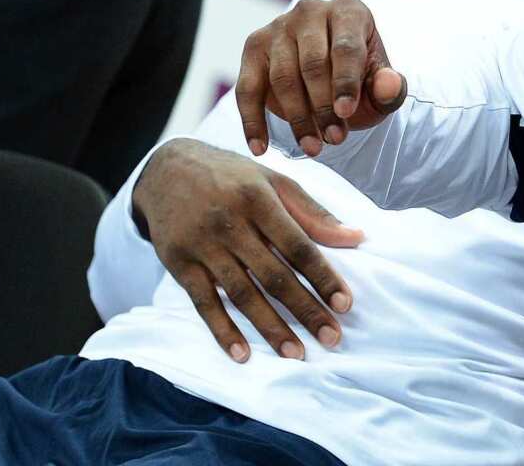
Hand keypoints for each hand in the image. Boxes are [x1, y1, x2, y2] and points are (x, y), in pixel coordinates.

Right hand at [132, 138, 364, 361]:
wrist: (166, 169)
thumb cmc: (231, 176)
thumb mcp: (274, 181)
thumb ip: (313, 212)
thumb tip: (356, 237)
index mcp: (259, 199)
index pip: (298, 245)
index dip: (323, 276)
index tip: (344, 304)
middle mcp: (230, 224)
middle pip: (274, 275)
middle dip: (305, 310)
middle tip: (331, 338)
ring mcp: (203, 246)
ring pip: (242, 294)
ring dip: (270, 328)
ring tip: (296, 353)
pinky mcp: (179, 264)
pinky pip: (204, 304)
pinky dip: (222, 331)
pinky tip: (242, 354)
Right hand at [235, 0, 406, 156]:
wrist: (330, 79)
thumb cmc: (360, 80)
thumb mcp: (380, 88)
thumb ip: (389, 88)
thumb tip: (388, 85)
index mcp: (348, 11)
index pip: (345, 47)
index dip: (345, 83)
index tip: (346, 114)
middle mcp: (311, 10)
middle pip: (312, 63)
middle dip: (323, 106)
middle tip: (334, 139)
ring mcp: (278, 26)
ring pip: (282, 77)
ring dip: (297, 118)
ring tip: (313, 148)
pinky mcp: (254, 47)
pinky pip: (248, 87)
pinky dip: (252, 120)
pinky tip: (260, 147)